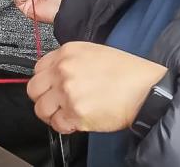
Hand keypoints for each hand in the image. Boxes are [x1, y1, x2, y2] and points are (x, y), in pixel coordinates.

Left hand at [27, 42, 167, 133]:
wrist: (145, 90)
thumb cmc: (127, 73)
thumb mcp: (95, 53)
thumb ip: (71, 61)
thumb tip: (56, 74)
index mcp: (68, 52)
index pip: (38, 68)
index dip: (45, 81)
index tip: (50, 87)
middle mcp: (64, 70)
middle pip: (34, 89)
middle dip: (43, 98)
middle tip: (55, 103)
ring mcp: (68, 92)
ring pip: (41, 109)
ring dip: (52, 114)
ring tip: (66, 113)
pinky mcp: (75, 113)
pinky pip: (57, 125)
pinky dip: (64, 126)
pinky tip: (76, 121)